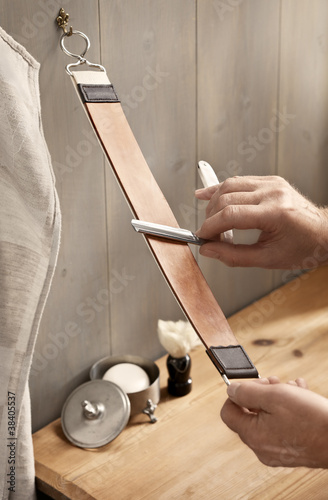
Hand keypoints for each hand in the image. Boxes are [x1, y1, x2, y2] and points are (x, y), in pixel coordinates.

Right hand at [195, 176, 327, 267]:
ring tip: (210, 221)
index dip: (210, 227)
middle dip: (210, 218)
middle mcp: (273, 193)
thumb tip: (209, 250)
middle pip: (226, 198)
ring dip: (213, 203)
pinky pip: (239, 181)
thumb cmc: (303, 247)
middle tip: (209, 236)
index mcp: (275, 213)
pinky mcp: (270, 181)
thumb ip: (234, 256)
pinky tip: (208, 195)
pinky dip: (221, 189)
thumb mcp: (268, 259)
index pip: (230, 215)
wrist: (325, 234)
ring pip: (229, 186)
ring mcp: (272, 184)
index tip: (202, 238)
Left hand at [220, 377, 327, 467]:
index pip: (228, 412)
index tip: (251, 384)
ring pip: (268, 417)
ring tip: (291, 387)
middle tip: (274, 382)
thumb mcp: (274, 396)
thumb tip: (231, 390)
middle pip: (250, 414)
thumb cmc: (311, 419)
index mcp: (253, 436)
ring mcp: (278, 451)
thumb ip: (247, 392)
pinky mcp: (293, 450)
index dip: (236, 394)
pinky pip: (282, 426)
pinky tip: (300, 395)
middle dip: (261, 393)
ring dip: (277, 397)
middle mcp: (263, 448)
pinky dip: (288, 409)